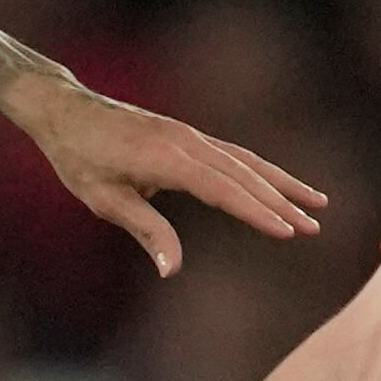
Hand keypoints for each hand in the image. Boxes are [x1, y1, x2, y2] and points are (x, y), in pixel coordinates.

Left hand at [4, 75, 327, 277]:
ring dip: (281, 182)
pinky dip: (259, 169)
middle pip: (245, 175)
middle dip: (282, 202)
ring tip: (316, 201)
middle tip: (315, 227)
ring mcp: (189, 135)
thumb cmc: (78, 158)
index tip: (288, 231)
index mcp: (168, 159)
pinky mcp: (186, 134)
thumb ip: (145, 231)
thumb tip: (172, 270)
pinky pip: (232, 153)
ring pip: (246, 160)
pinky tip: (275, 183)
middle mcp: (187, 142)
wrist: (64, 110)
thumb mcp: (105, 200)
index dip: (257, 212)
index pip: (225, 190)